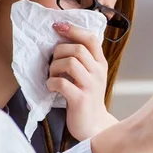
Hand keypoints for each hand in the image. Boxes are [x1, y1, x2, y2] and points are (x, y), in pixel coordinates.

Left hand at [46, 22, 114, 140]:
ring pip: (70, 63)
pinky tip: (52, 88)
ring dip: (54, 67)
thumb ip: (82, 59)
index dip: (73, 30)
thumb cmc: (87, 97)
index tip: (57, 26)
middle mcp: (98, 72)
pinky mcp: (80, 99)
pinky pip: (61, 83)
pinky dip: (51, 83)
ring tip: (52, 76)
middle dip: (59, 51)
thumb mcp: (90, 75)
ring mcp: (90, 86)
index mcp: (100, 64)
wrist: (94, 125)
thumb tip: (61, 39)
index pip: (91, 39)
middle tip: (53, 62)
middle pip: (78, 49)